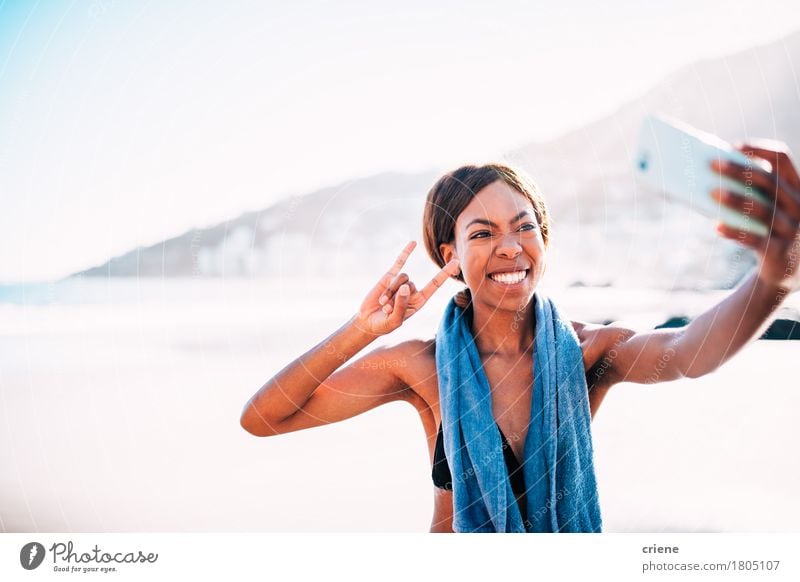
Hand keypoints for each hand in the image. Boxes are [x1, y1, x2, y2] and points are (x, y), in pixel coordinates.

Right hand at [354, 241, 459, 335]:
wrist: (368, 321)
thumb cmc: (384, 325)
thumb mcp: (394, 321)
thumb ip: (401, 306)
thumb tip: (405, 286)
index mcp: (419, 301)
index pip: (434, 285)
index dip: (444, 273)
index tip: (457, 262)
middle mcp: (412, 290)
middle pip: (410, 284)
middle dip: (396, 297)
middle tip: (387, 310)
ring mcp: (401, 283)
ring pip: (401, 277)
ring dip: (390, 291)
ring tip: (382, 303)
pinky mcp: (389, 277)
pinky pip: (399, 262)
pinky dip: (406, 253)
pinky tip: (413, 243)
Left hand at [710, 141, 799, 292]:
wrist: (784, 269)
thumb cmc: (767, 230)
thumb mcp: (766, 209)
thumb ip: (749, 193)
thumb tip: (710, 177)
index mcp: (796, 189)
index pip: (783, 160)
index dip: (759, 150)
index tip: (733, 146)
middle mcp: (799, 205)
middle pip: (768, 181)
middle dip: (739, 170)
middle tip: (712, 163)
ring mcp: (793, 229)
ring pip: (763, 209)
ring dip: (736, 199)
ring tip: (712, 192)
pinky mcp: (780, 251)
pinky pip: (756, 239)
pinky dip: (735, 232)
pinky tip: (717, 226)